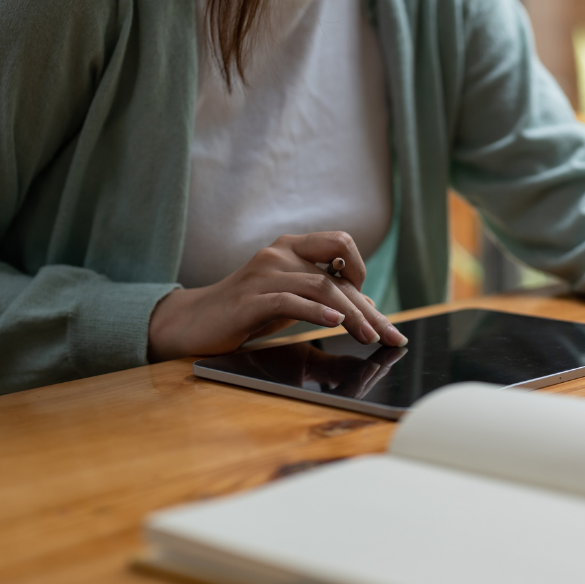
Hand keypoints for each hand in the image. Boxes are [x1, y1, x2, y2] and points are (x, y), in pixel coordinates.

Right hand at [147, 232, 407, 361]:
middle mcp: (280, 253)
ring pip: (321, 286)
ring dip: (351, 315)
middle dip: (368, 308)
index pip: (342, 251)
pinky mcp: (250, 300)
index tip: (380, 313)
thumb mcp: (292, 300)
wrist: (193, 322)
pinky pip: (290, 301)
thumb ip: (325, 298)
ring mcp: (264, 274)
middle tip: (390, 336)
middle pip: (338, 272)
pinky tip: (335, 324)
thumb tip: (368, 306)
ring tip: (368, 337)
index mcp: (292, 246)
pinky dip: (317, 312)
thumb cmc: (247, 311)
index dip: (365, 277)